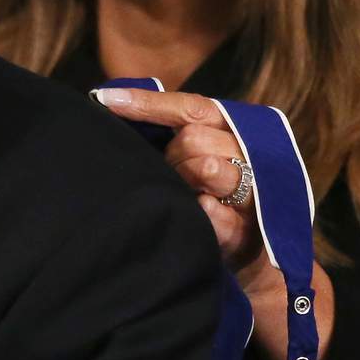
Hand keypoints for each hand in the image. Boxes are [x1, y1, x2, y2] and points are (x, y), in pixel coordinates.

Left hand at [93, 86, 333, 359]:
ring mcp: (255, 194)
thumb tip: (115, 109)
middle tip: (170, 177)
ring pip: (208, 166)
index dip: (147, 103)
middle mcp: (252, 155)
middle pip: (194, 139)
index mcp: (235, 132)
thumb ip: (173, 137)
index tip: (104, 98)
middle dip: (171, 157)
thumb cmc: (213, 202)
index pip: (190, 107)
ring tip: (184, 196)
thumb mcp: (198, 162)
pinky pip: (217, 213)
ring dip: (184, 181)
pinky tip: (198, 212)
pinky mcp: (252, 230)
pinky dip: (202, 212)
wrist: (256, 261)